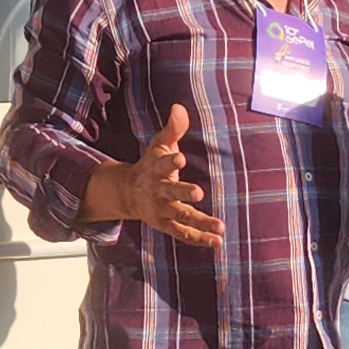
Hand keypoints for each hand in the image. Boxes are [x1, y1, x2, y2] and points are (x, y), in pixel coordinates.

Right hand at [95, 105, 216, 246]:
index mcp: (156, 169)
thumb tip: (179, 107)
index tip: (180, 158)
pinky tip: (217, 241)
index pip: (163, 164)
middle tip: (198, 192)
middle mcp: (158, 191)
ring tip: (220, 227)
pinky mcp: (167, 225)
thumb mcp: (159, 145)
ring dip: (200, 223)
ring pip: (181, 217)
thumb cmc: (151, 165)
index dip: (170, 161)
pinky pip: (183, 233)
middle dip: (183, 192)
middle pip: (171, 192)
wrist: (128, 193)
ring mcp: (162, 210)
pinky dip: (199, 239)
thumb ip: (172, 128)